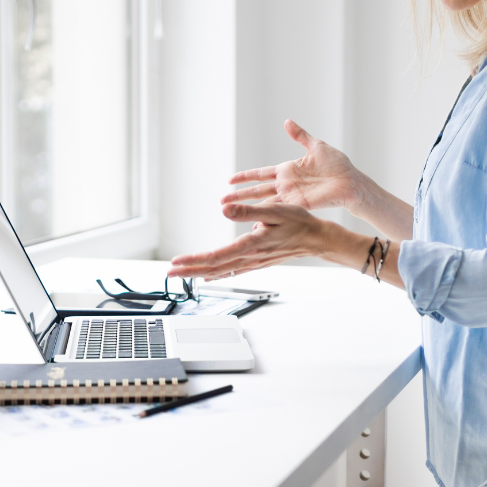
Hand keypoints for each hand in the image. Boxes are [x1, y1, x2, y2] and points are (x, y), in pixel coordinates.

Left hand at [169, 202, 326, 279]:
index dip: (194, 260)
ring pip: (220, 271)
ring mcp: (252, 262)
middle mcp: (249, 257)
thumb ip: (248, 211)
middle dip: (188, 271)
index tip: (177, 261)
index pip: (217, 256)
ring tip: (181, 275)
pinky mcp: (256, 262)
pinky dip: (216, 274)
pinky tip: (207, 276)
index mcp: (251, 245)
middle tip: (169, 273)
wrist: (316, 238)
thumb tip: (225, 209)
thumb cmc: (298, 222)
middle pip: (213, 268)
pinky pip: (232, 271)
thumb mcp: (275, 209)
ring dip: (198, 273)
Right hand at [223, 120, 360, 212]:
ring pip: (264, 203)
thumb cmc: (338, 165)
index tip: (229, 180)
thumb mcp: (316, 146)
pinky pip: (280, 211)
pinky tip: (254, 221)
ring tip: (231, 213)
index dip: (245, 177)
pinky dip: (267, 216)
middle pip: (257, 190)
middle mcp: (286, 184)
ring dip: (248, 207)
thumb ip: (300, 136)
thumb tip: (287, 122)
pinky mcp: (300, 206)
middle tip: (221, 202)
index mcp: (287, 170)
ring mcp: (291, 196)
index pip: (260, 174)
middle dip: (239, 196)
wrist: (351, 182)